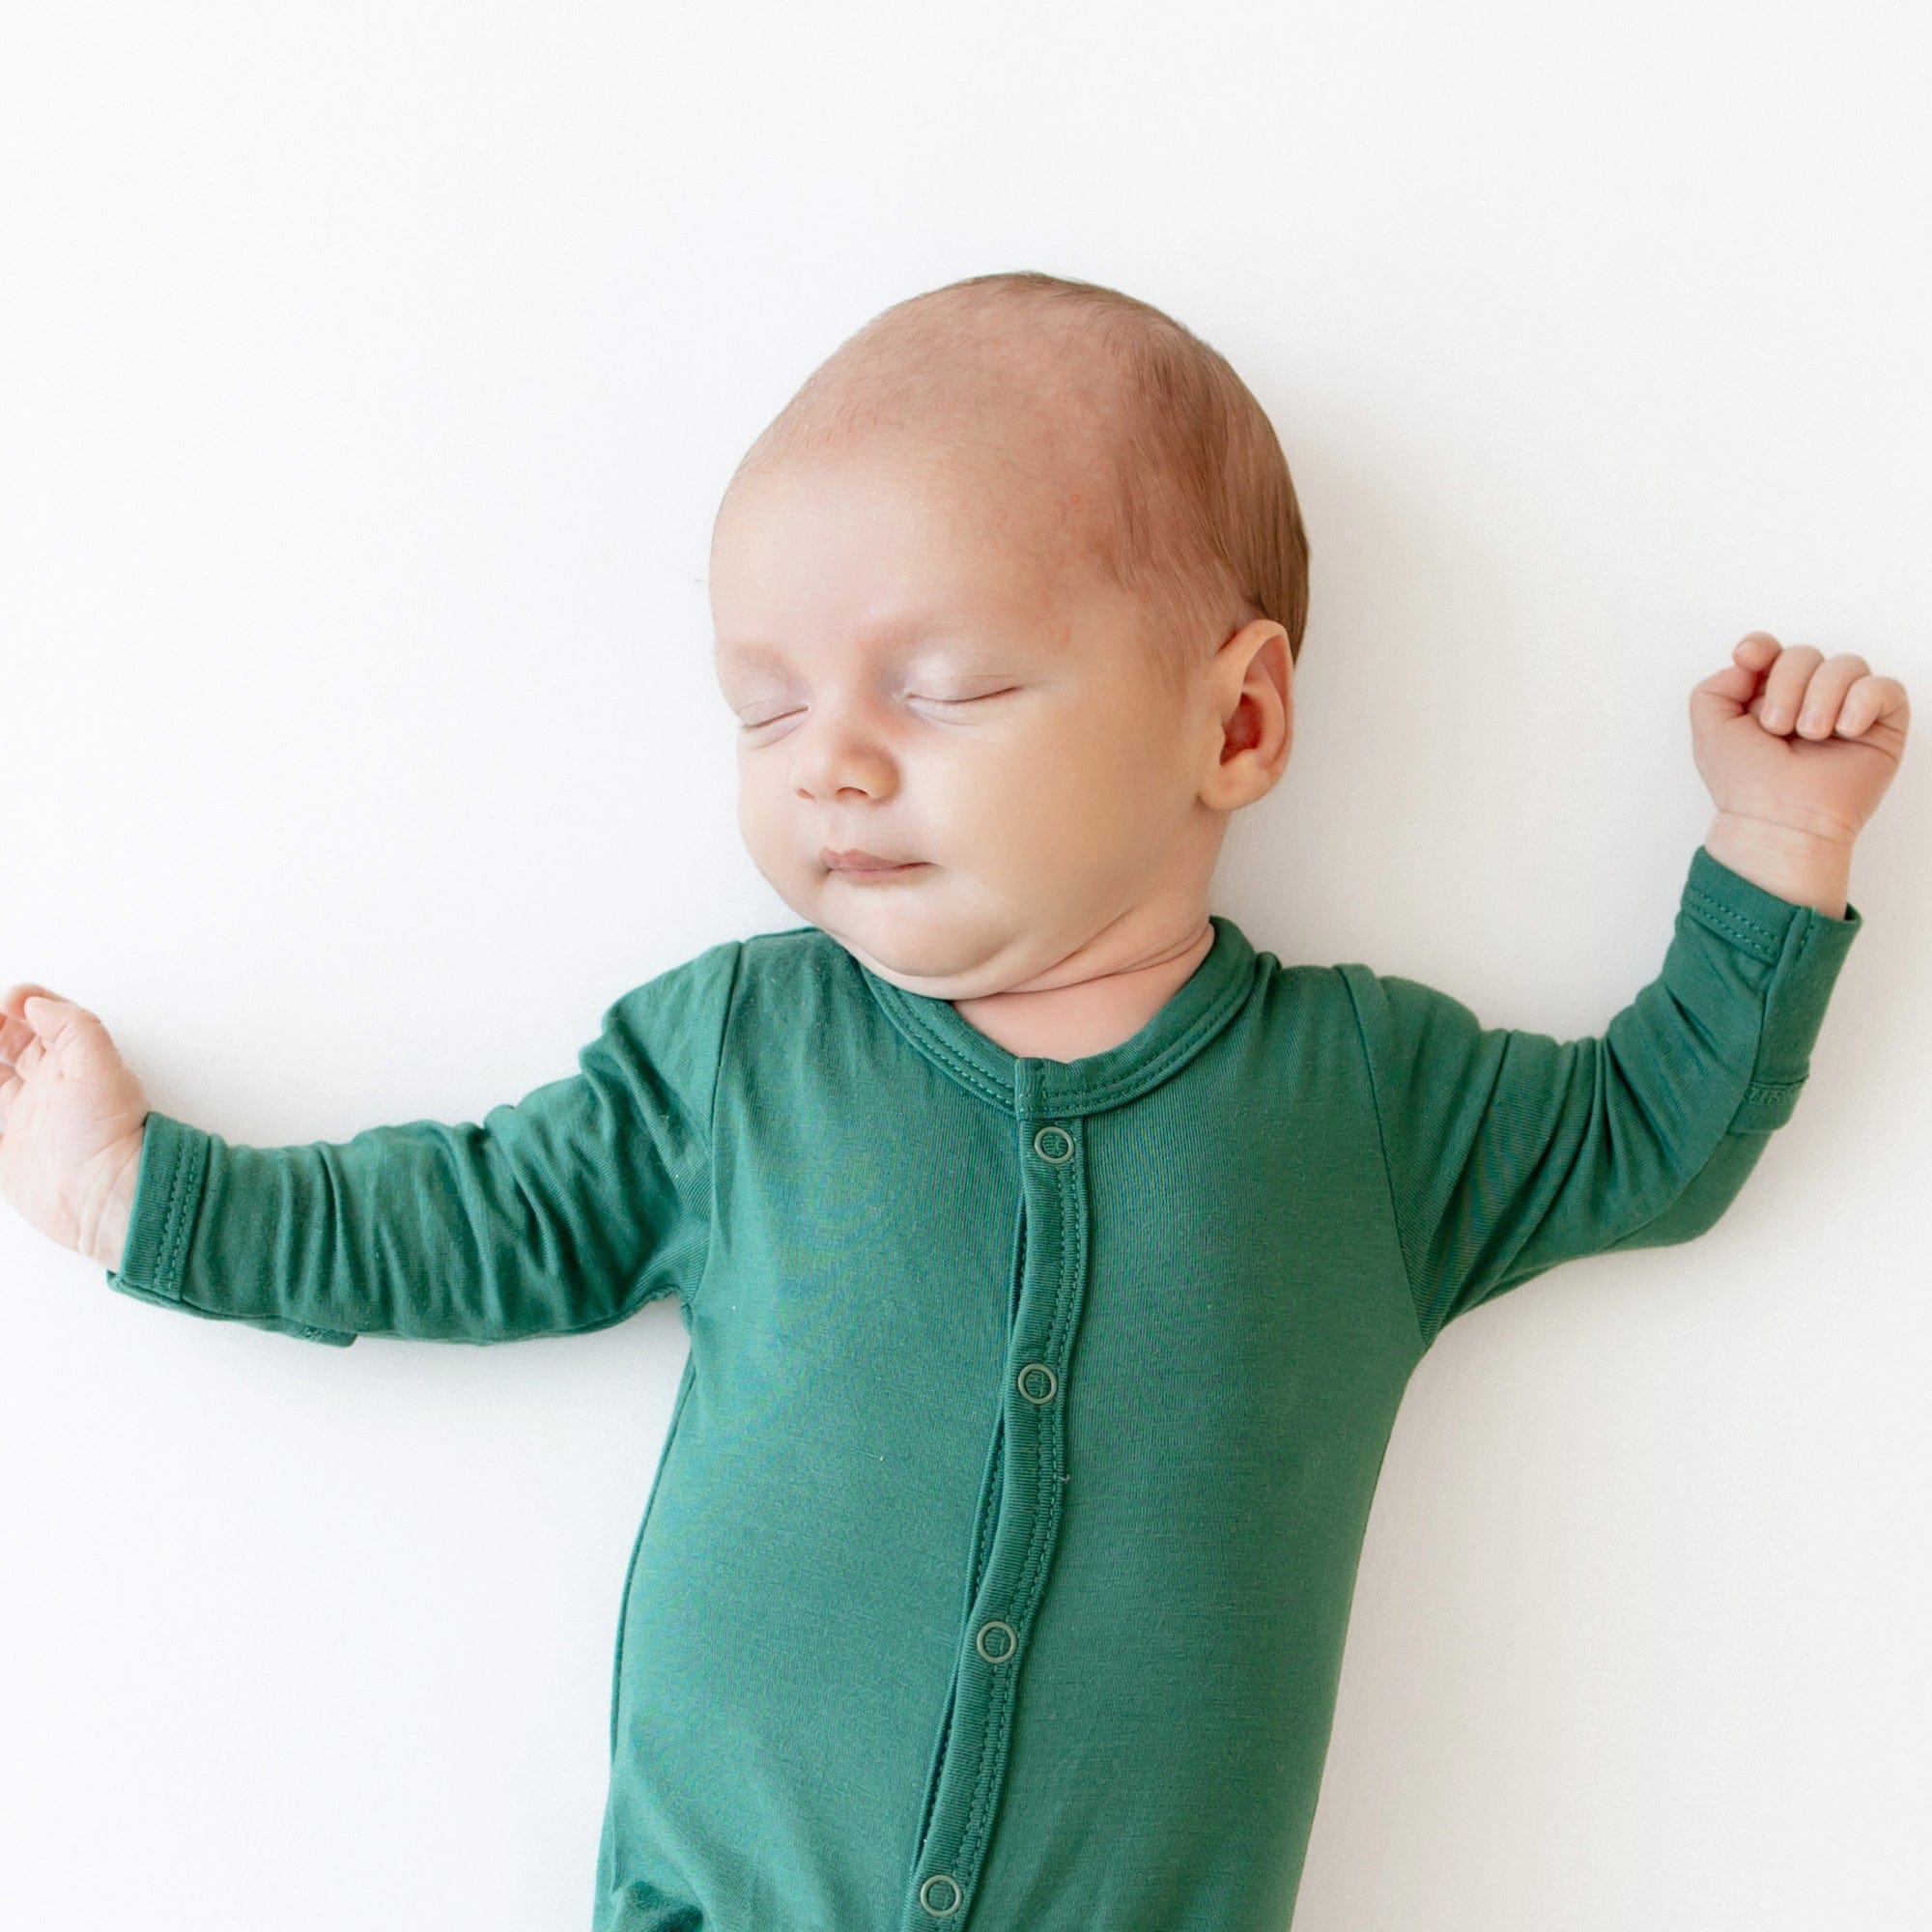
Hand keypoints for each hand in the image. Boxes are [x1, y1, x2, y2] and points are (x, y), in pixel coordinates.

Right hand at [0, 986, 150, 1267]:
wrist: (105, 1198)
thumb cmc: (112, 1134)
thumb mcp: (100, 1066)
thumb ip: (72, 1026)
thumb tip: (35, 1002)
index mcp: (70, 1060)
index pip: (40, 1017)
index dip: (20, 1003)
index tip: (4, 1003)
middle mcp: (48, 1085)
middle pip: (9, 1043)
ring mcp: (27, 1118)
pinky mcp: (10, 1152)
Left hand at [1691, 632, 1909, 846]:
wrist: (1779, 819)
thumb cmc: (1746, 783)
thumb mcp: (1710, 729)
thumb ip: (1716, 686)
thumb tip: (1751, 660)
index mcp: (1767, 697)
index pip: (1771, 650)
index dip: (1761, 646)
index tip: (1750, 658)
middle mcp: (1807, 699)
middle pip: (1805, 653)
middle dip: (1787, 685)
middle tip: (1778, 728)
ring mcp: (1845, 709)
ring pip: (1846, 664)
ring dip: (1822, 697)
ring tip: (1811, 734)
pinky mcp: (1881, 725)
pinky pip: (1885, 687)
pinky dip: (1863, 702)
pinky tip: (1844, 730)